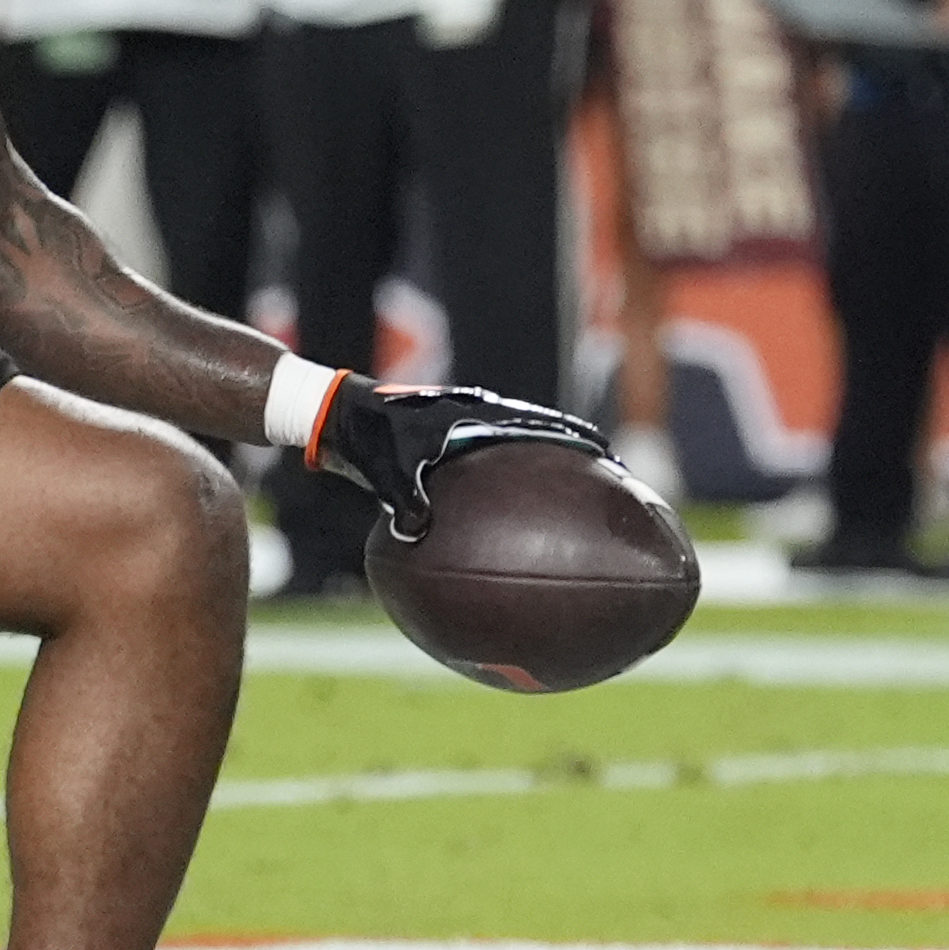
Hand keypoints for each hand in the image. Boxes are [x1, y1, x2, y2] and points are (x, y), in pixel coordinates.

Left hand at [308, 380, 612, 534]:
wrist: (337, 415)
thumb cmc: (364, 434)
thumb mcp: (384, 468)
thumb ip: (401, 499)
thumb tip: (416, 534)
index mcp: (475, 416)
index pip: (538, 426)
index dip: (576, 441)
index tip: (611, 458)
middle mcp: (480, 422)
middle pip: (542, 439)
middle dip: (576, 459)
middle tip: (611, 485)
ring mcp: (471, 436)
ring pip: (523, 455)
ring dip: (549, 474)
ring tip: (579, 509)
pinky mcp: (455, 452)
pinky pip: (495, 474)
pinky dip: (512, 493)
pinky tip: (515, 531)